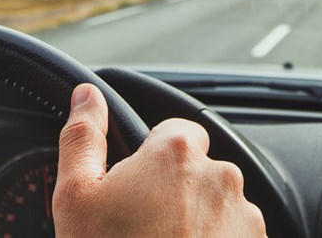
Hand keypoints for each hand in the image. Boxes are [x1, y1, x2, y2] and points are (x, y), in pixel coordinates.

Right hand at [54, 83, 266, 237]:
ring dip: (196, 222)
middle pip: (197, 169)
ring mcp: (245, 218)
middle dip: (174, 192)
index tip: (134, 187)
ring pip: (217, 206)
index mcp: (176, 153)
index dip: (150, 157)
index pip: (173, 130)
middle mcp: (221, 177)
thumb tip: (87, 97)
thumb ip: (83, 137)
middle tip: (140, 228)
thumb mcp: (76, 198)